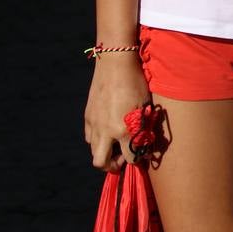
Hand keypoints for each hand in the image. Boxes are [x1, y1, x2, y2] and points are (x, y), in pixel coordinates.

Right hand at [84, 54, 150, 172]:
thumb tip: (142, 142)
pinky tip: (108, 129)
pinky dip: (98, 138)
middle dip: (112, 166)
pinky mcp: (88, 116)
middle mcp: (106, 131)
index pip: (130, 158)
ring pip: (93, 150)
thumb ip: (142, 127)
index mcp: (124, 130)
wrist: (115, 65)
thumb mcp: (144, 106)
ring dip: (104, 151)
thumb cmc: (136, 83)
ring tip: (116, 142)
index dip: (137, 159)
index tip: (141, 154)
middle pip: (101, 163)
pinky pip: (90, 136)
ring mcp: (94, 124)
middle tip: (122, 159)